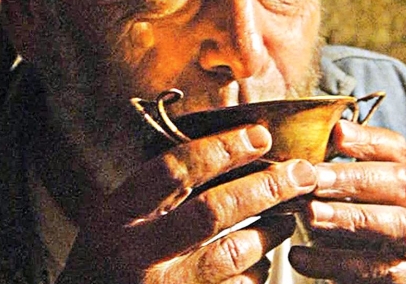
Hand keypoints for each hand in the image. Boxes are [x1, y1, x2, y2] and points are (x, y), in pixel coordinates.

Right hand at [57, 125, 316, 283]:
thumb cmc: (104, 263)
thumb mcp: (112, 220)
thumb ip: (155, 192)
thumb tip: (223, 149)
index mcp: (116, 215)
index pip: (173, 169)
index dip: (221, 148)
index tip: (258, 134)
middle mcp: (136, 253)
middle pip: (213, 211)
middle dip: (265, 187)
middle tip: (301, 172)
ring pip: (235, 254)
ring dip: (271, 232)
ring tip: (286, 217)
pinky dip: (257, 272)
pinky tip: (260, 262)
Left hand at [289, 120, 405, 282]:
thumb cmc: (368, 242)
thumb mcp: (360, 207)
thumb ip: (340, 182)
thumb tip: (297, 156)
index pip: (399, 151)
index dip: (369, 139)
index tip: (337, 132)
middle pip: (403, 183)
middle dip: (355, 177)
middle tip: (315, 178)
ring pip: (397, 226)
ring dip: (349, 217)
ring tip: (310, 213)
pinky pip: (377, 269)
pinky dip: (334, 262)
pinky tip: (300, 256)